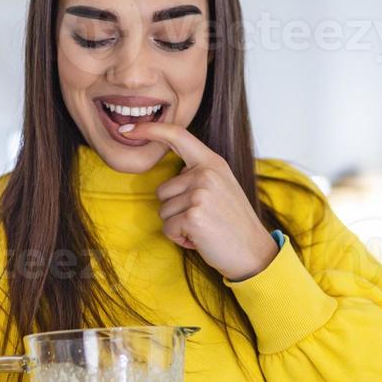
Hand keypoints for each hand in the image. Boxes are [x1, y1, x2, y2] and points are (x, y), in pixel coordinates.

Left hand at [121, 121, 278, 281]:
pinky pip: (168, 228)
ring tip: (203, 229)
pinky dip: (180, 238)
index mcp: (213, 162)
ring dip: (178, 226)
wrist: (254, 252)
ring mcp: (200, 193)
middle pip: (163, 190)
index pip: (177, 135)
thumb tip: (172, 176)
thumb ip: (198, 175)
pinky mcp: (193, 216)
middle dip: (176, 210)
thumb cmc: (233, 224)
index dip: (150, 129)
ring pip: (163, 211)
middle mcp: (206, 173)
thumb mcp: (221, 188)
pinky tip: (200, 239)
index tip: (127, 129)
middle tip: (204, 219)